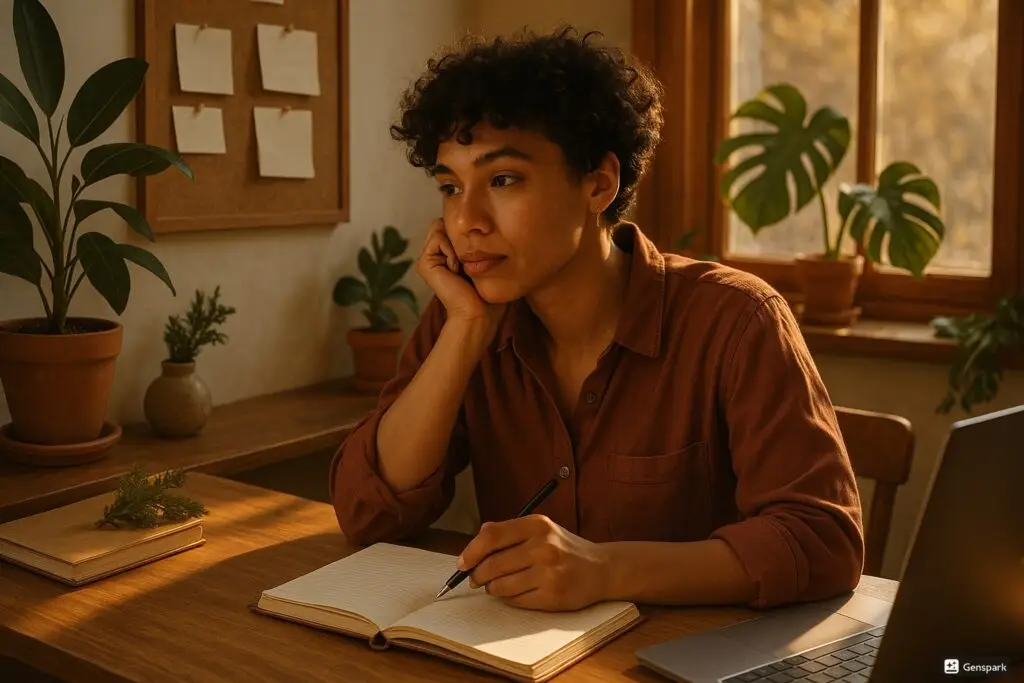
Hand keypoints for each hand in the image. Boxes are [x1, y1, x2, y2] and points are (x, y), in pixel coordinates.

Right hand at [417, 218, 502, 324]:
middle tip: (469, 262)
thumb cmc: (487, 294)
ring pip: (441, 226)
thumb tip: (486, 222)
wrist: (478, 314)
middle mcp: (436, 254)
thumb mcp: (487, 262)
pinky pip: (438, 238)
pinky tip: (456, 270)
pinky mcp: (424, 263)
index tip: (480, 253)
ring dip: (457, 244)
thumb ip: (481, 243)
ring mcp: (428, 258)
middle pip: (446, 222)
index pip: (454, 224)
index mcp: (448, 254)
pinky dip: (451, 250)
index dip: (468, 230)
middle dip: (461, 235)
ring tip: (462, 267)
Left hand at [457, 515, 610, 610]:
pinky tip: (519, 592)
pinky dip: (510, 599)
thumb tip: (475, 542)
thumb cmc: (564, 548)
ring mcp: (549, 572)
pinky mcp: (552, 596)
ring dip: (493, 589)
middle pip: (492, 565)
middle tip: (476, 578)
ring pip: (500, 586)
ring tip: (500, 585)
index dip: (471, 552)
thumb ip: (508, 531)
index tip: (462, 563)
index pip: (491, 536)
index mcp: (537, 525)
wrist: (601, 568)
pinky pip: (515, 601)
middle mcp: (543, 546)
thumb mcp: (540, 529)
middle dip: (477, 575)